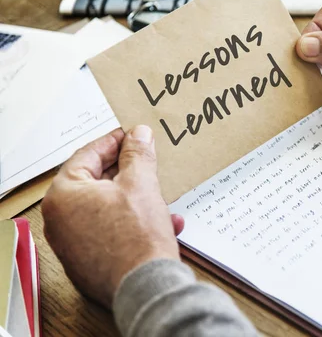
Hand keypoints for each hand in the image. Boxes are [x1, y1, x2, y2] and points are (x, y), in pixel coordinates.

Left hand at [42, 126, 183, 306]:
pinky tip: (162, 222)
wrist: (145, 287)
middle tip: (147, 160)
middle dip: (128, 171)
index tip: (133, 135)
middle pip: (96, 181)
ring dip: (136, 197)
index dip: (116, 141)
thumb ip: (137, 154)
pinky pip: (110, 229)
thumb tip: (138, 135)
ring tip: (160, 194)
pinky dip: (133, 221)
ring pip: (106, 206)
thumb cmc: (136, 239)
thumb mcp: (141, 183)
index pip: (88, 154)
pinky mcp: (88, 260)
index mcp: (63, 195)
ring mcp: (72, 242)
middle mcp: (60, 220)